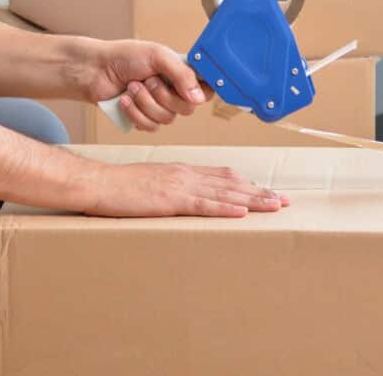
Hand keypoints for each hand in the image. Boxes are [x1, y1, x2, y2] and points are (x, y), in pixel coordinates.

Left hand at [83, 40, 213, 131]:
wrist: (95, 71)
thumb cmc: (124, 56)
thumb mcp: (157, 56)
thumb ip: (182, 74)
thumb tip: (199, 98)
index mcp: (181, 73)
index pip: (206, 88)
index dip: (200, 92)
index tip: (188, 90)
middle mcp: (173, 90)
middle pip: (187, 108)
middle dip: (162, 96)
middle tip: (147, 81)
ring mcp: (159, 106)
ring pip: (167, 119)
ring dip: (145, 103)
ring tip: (131, 87)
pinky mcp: (143, 119)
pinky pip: (150, 126)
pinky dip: (135, 113)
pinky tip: (124, 100)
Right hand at [85, 162, 290, 217]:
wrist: (99, 183)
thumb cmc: (120, 186)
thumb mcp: (151, 183)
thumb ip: (171, 188)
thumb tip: (185, 199)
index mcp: (182, 171)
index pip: (223, 175)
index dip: (247, 183)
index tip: (266, 191)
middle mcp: (186, 174)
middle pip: (231, 182)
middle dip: (259, 192)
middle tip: (283, 200)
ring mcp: (179, 185)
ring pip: (224, 192)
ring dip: (252, 200)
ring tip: (274, 206)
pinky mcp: (170, 200)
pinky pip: (203, 204)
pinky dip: (225, 208)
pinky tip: (241, 212)